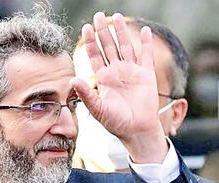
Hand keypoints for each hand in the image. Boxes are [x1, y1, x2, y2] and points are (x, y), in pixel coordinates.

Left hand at [71, 12, 167, 163]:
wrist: (136, 130)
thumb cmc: (115, 123)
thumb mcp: (97, 109)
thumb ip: (86, 94)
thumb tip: (72, 80)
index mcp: (103, 79)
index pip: (95, 55)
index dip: (90, 42)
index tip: (86, 28)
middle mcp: (116, 72)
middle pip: (109, 46)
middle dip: (103, 31)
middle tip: (98, 15)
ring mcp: (132, 72)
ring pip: (126, 47)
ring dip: (121, 32)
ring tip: (117, 16)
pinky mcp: (146, 75)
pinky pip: (146, 56)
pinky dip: (146, 43)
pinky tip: (145, 30)